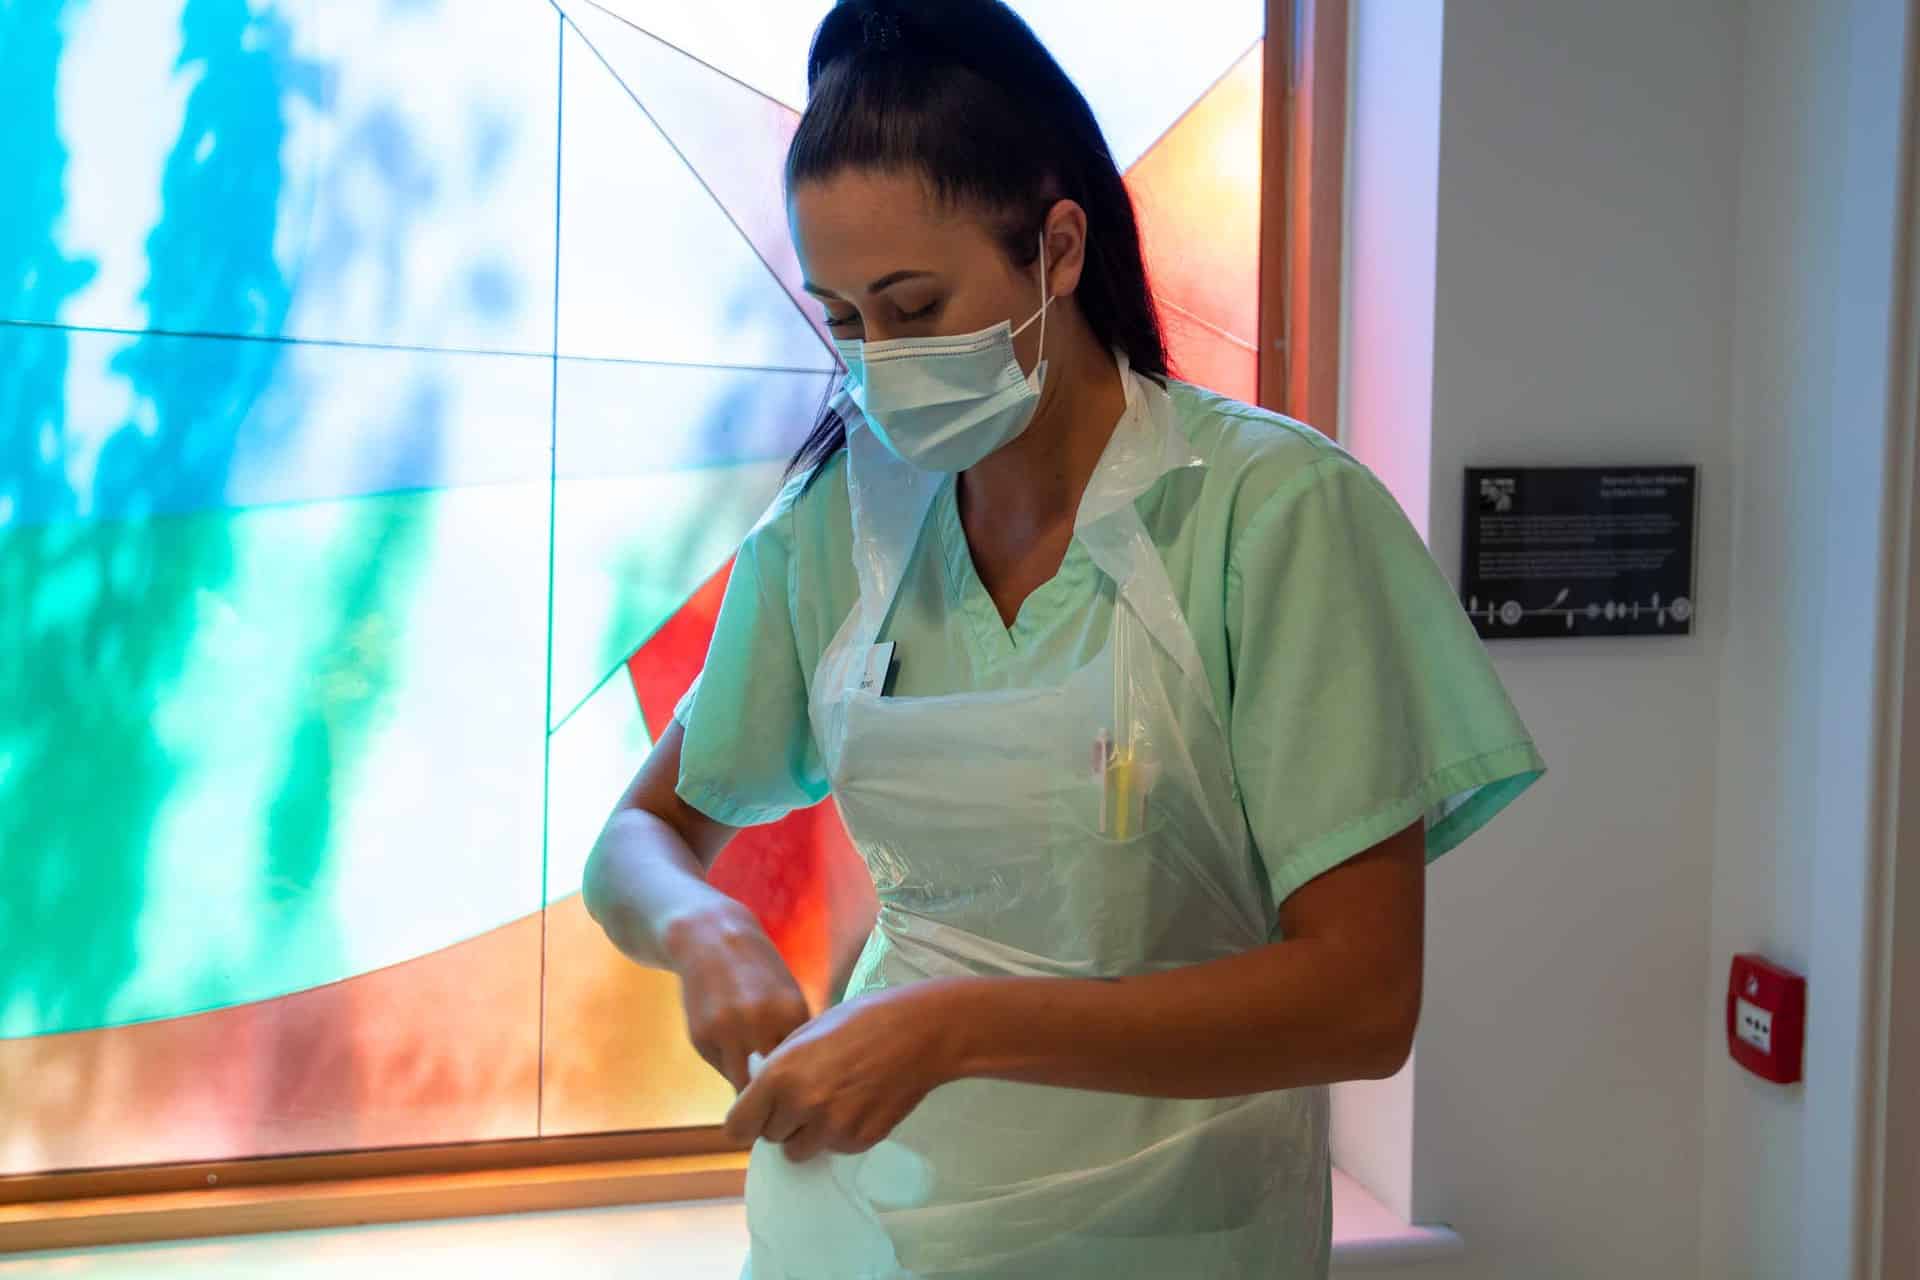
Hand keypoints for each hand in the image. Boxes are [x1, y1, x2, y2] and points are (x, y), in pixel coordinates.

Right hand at [666, 904, 810, 1091]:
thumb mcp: (787, 993)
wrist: (710, 939)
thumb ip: (795, 1032)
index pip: (806, 1065)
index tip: (804, 1094)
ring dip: (751, 1094)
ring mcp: (727, 1031)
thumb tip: (804, 1079)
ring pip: (744, 1085)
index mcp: (791, 1011)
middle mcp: (760, 1022)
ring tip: (759, 1096)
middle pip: (776, 1082)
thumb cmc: (757, 970)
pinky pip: (721, 1069)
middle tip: (782, 1107)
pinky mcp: (701, 1038)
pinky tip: (732, 1052)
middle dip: (779, 1098)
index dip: (805, 1084)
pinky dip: (729, 1068)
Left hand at [723, 981, 965, 1162]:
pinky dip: (839, 1134)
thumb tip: (760, 1096)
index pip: (737, 1128)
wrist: (918, 1033)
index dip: (746, 1121)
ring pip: (800, 1151)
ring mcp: (833, 1129)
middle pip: (770, 1139)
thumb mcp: (804, 1033)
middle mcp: (802, 1107)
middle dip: (781, 1121)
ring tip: (831, 1101)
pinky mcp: (860, 1141)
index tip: (757, 1113)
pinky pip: (834, 1148)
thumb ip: (777, 1069)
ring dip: (807, 1134)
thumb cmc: (859, 1021)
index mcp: (780, 1076)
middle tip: (804, 1096)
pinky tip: (857, 1103)